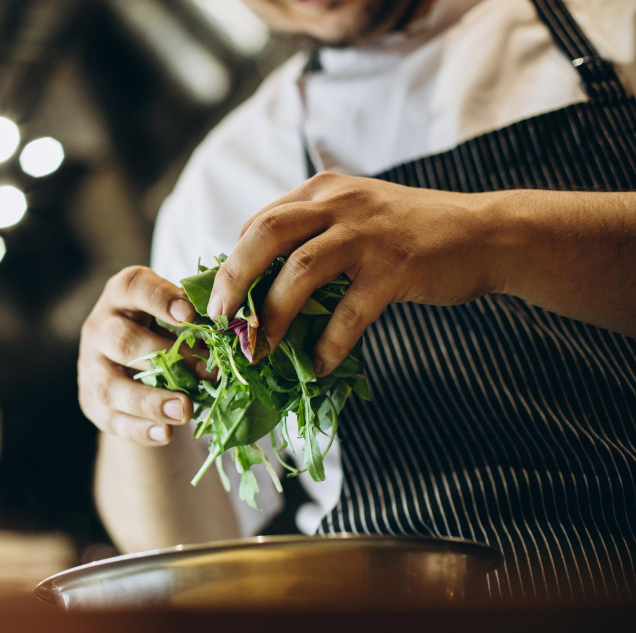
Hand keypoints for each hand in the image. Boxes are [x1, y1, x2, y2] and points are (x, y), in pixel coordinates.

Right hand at [79, 266, 208, 445]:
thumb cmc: (162, 328)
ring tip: (184, 411)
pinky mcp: (90, 401)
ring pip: (110, 386)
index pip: (133, 288)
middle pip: (121, 340)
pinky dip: (139, 429)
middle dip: (163, 357)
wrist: (130, 363)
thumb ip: (195, 318)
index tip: (190, 313)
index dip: (160, 298)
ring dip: (149, 401)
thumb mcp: (173, 314)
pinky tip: (165, 434)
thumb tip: (230, 333)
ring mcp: (90, 367)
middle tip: (203, 372)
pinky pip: (111, 418)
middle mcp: (99, 328)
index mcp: (121, 296)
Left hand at [208, 172, 502, 374]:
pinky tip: (320, 366)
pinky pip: (349, 313)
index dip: (233, 262)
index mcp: (323, 191)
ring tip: (261, 352)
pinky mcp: (396, 268)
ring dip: (273, 316)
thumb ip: (313, 237)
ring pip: (298, 272)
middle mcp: (339, 203)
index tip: (222, 300)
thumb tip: (261, 285)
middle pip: (265, 234)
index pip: (259, 222)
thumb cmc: (411, 234)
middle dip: (233, 280)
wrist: (485, 234)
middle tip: (222, 320)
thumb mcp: (356, 217)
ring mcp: (368, 234)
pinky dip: (329, 344)